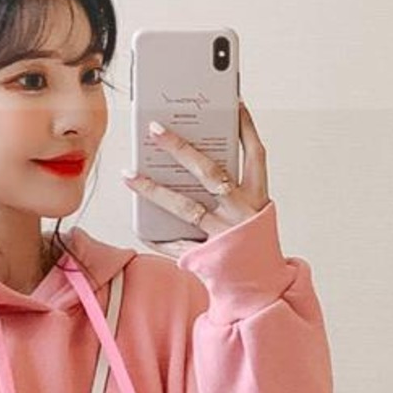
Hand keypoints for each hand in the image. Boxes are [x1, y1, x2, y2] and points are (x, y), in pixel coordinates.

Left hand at [126, 99, 268, 244]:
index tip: (232, 102)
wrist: (262, 291)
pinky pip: (175, 243)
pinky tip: (138, 223)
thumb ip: (232, 186)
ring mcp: (224, 236)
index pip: (255, 155)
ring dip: (154, 189)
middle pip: (210, 173)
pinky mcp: (207, 257)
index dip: (246, 127)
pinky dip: (156, 234)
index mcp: (258, 198)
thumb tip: (193, 157)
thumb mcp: (252, 211)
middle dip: (180, 148)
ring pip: (185, 207)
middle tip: (154, 129)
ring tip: (130, 173)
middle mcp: (242, 214)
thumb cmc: (252, 243)